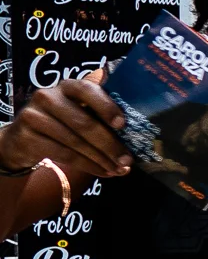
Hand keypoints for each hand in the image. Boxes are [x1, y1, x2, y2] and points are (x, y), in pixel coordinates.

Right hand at [0, 78, 130, 179]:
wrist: (22, 138)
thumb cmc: (62, 124)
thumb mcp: (78, 113)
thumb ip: (100, 118)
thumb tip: (134, 139)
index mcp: (67, 86)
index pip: (87, 90)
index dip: (106, 106)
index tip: (122, 124)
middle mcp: (48, 96)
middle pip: (84, 123)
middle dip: (110, 144)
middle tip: (127, 160)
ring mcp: (34, 115)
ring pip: (75, 142)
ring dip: (101, 159)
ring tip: (118, 170)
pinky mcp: (26, 136)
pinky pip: (64, 154)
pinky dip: (88, 165)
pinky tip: (103, 172)